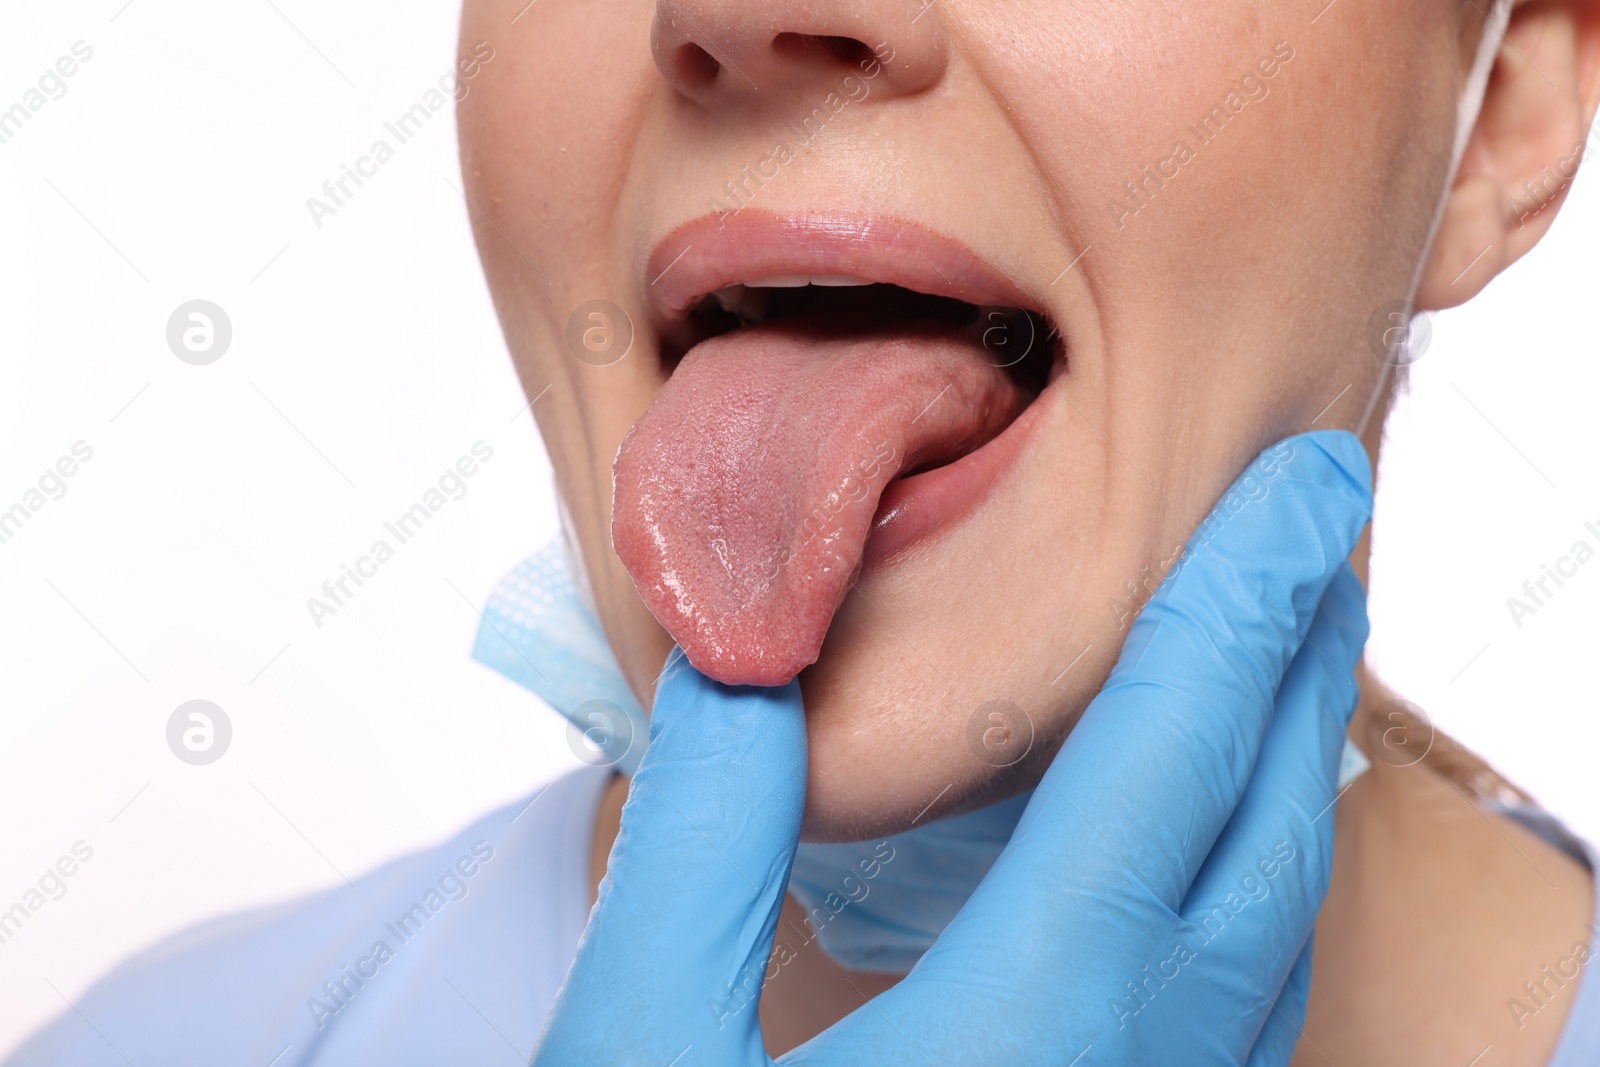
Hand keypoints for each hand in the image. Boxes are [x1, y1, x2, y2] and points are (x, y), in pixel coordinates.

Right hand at [534, 430, 1372, 1065]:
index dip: (1237, 595)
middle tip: (1322, 518)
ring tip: (1287, 638)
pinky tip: (1230, 833)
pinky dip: (1260, 873)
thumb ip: (698, 840)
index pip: (1169, 755)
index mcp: (1025, 1023)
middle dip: (1301, 654)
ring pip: (1281, 919)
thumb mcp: (638, 1043)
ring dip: (1292, 758)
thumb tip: (741, 660)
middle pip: (1269, 825)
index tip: (1298, 476)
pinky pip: (1247, 1001)